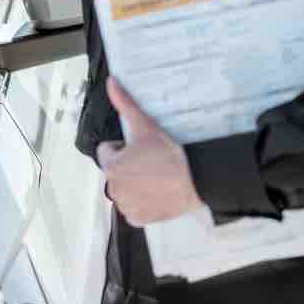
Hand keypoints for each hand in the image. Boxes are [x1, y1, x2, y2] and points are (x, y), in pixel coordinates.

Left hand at [96, 78, 203, 226]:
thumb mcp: (145, 126)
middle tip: (150, 163)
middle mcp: (114, 188)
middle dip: (128, 166)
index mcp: (111, 166)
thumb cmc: (171, 157)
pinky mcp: (138, 218)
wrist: (196, 180)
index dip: (124, 148)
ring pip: (124, 190)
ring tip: (156, 177)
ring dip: (135, 184)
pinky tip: (156, 192)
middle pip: (115, 171)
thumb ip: (125, 104)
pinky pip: (133, 209)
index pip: (107, 151)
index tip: (140, 149)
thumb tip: (112, 85)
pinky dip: (142, 202)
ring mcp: (126, 205)